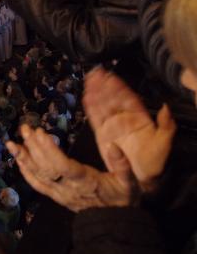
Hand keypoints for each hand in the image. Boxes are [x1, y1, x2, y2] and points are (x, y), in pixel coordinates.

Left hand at [6, 125, 134, 211]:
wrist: (114, 223)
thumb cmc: (122, 199)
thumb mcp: (130, 182)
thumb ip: (123, 164)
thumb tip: (113, 146)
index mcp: (85, 181)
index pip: (62, 165)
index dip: (49, 150)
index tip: (41, 133)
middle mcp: (67, 187)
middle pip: (45, 167)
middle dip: (33, 147)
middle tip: (25, 128)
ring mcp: (59, 193)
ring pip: (38, 175)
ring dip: (24, 158)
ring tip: (12, 142)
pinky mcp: (55, 196)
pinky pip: (37, 184)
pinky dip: (25, 171)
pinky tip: (18, 159)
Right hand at [83, 69, 175, 190]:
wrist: (140, 180)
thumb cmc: (154, 164)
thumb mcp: (164, 144)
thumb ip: (166, 126)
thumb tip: (165, 107)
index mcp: (140, 119)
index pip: (128, 99)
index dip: (119, 87)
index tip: (111, 76)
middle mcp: (124, 119)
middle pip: (113, 99)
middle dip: (104, 86)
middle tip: (96, 73)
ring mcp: (112, 126)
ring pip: (103, 106)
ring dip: (96, 92)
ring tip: (89, 80)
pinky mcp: (102, 134)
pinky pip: (95, 118)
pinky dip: (91, 107)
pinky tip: (86, 96)